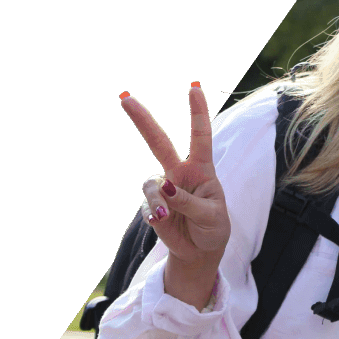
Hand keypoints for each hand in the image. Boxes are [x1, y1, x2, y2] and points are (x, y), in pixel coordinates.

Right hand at [121, 84, 229, 269]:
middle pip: (159, 142)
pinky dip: (153, 214)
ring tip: (166, 216)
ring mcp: (164, 188)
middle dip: (142, 120)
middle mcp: (180, 172)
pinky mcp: (153, 205)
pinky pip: (147, 206)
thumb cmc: (213, 227)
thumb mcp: (211, 215)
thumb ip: (189, 201)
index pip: (200, 135)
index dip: (197, 112)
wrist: (201, 250)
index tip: (193, 88)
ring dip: (157, 200)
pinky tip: (161, 222)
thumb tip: (164, 186)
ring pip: (151, 184)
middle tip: (125, 98)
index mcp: (202, 168)